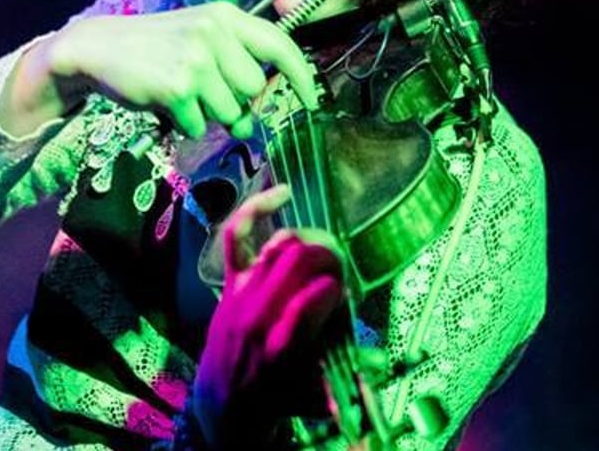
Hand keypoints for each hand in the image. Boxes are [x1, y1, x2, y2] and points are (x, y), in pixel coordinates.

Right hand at [4, 1, 318, 138]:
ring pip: (230, 112)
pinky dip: (185, 124)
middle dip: (236, 102)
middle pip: (254, 89)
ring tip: (184, 95)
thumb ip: (235, 61)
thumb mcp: (199, 37)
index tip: (312, 100)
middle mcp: (215, 32)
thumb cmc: (155, 48)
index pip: (280, 44)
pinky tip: (166, 104)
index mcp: (226, 16)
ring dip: (209, 115)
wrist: (97, 47)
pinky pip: (200, 125)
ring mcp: (196, 58)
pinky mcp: (178, 86)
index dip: (301, 75)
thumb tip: (260, 107)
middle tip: (207, 95)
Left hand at [193, 186, 345, 447]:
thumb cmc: (279, 399)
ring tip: (320, 250)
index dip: (338, 287)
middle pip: (301, 260)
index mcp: (286, 345)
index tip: (343, 296)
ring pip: (278, 246)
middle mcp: (260, 314)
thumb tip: (375, 358)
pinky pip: (237, 235)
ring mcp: (242, 293)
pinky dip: (257, 208)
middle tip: (337, 269)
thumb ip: (346, 372)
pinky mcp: (230, 282)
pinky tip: (283, 192)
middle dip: (328, 256)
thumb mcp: (316, 394)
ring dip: (306, 241)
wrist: (223, 407)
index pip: (320, 294)